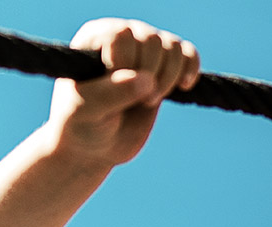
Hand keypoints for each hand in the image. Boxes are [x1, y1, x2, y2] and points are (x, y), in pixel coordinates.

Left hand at [49, 19, 200, 167]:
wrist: (97, 146)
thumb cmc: (81, 125)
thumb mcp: (84, 111)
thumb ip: (109, 94)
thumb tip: (145, 80)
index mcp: (93, 39)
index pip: (120, 35)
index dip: (123, 63)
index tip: (111, 86)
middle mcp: (121, 37)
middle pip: (150, 39)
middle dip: (149, 73)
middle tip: (138, 101)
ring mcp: (144, 50)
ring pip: (172, 46)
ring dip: (168, 76)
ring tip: (150, 101)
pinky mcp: (165, 65)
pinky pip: (188, 53)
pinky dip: (190, 69)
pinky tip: (182, 87)